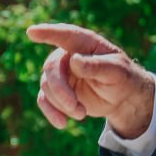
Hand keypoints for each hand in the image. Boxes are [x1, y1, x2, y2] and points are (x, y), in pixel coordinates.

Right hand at [27, 22, 155, 136]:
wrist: (123, 98)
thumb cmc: (123, 78)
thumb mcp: (117, 71)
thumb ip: (97, 65)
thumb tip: (74, 60)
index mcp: (85, 44)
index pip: (65, 35)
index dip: (48, 32)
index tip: (31, 32)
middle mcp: (68, 55)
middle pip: (52, 68)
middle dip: (60, 90)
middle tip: (74, 106)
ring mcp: (61, 73)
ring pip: (47, 86)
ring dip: (62, 103)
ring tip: (81, 113)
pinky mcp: (57, 91)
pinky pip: (44, 100)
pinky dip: (51, 112)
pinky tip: (62, 124)